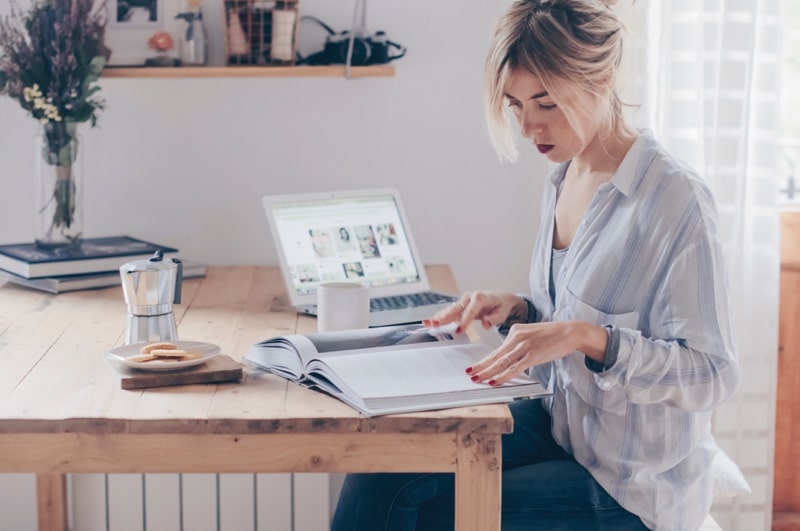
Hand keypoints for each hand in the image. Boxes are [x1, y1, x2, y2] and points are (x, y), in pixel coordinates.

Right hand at [422, 291, 526, 332]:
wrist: (500, 299)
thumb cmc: (501, 306)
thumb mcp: (502, 313)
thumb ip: (495, 318)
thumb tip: (486, 323)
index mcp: (480, 298)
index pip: (471, 310)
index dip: (464, 321)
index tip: (459, 330)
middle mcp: (469, 297)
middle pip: (456, 308)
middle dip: (445, 316)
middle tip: (436, 324)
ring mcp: (463, 301)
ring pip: (450, 310)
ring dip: (439, 317)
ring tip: (428, 323)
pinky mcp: (460, 306)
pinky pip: (449, 312)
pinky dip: (439, 317)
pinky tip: (429, 322)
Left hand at [467, 321, 607, 384]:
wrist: (570, 332)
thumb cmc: (552, 336)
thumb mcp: (531, 334)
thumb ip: (518, 343)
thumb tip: (507, 356)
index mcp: (515, 331)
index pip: (497, 349)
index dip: (484, 359)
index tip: (474, 366)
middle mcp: (517, 337)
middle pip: (495, 355)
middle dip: (481, 366)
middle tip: (469, 373)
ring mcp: (525, 346)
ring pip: (502, 362)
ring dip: (488, 372)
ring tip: (477, 379)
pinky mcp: (533, 355)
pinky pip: (515, 368)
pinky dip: (503, 376)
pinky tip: (495, 381)